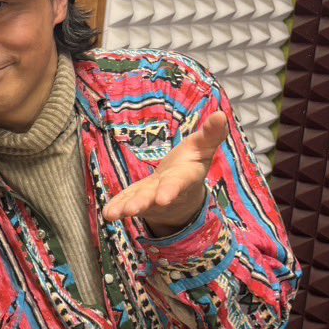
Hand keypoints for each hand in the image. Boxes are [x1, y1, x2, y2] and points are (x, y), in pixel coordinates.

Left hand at [102, 111, 227, 236]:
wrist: (182, 191)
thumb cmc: (191, 164)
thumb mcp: (202, 147)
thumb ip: (211, 134)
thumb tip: (221, 114)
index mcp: (185, 178)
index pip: (178, 184)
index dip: (171, 190)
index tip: (163, 198)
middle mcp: (167, 192)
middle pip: (155, 197)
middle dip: (144, 202)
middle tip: (133, 209)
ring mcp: (151, 199)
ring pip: (139, 203)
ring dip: (127, 207)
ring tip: (114, 214)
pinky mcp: (136, 200)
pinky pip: (125, 204)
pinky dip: (116, 208)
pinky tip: (108, 213)